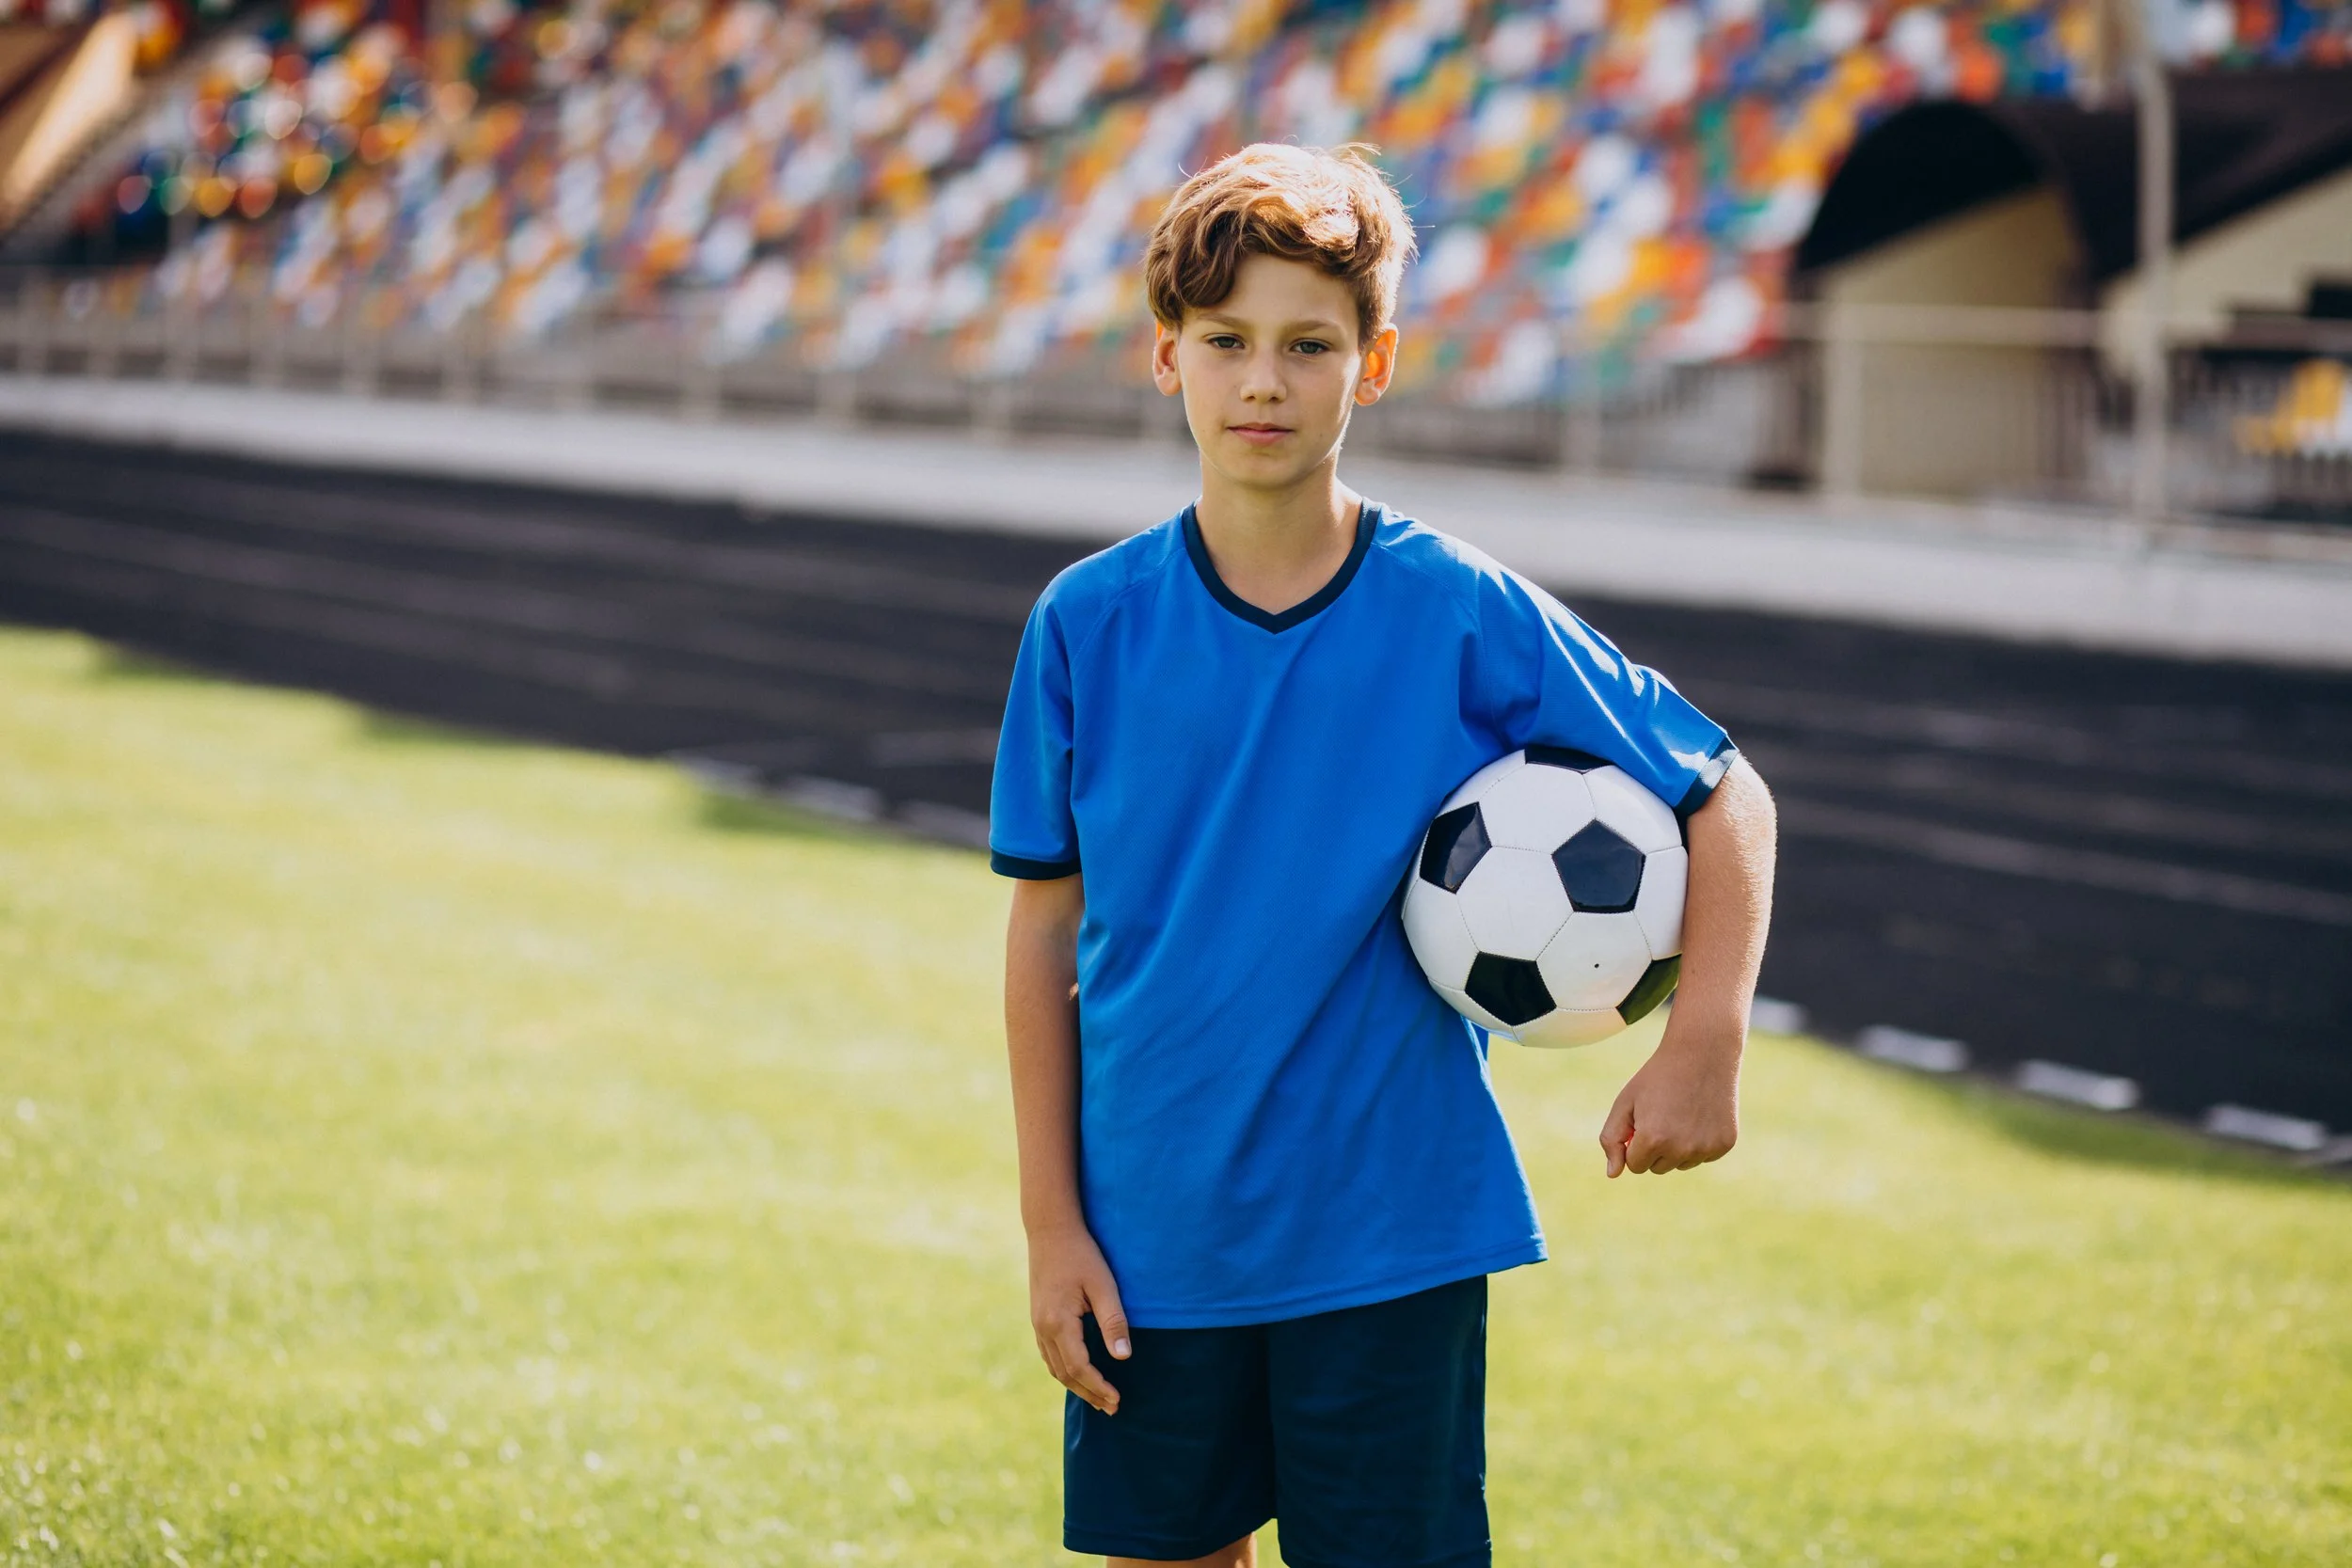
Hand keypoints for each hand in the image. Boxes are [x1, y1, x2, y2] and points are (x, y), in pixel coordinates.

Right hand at [1027, 1222, 1130, 1413]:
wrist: (1050, 1230)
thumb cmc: (1081, 1254)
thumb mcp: (1103, 1286)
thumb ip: (1113, 1322)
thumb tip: (1123, 1357)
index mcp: (1058, 1323)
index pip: (1079, 1367)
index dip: (1098, 1387)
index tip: (1117, 1400)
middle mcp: (1043, 1328)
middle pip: (1065, 1374)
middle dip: (1089, 1393)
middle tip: (1112, 1408)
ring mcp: (1037, 1324)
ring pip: (1054, 1367)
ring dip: (1076, 1385)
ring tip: (1098, 1399)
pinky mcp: (1038, 1318)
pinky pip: (1049, 1355)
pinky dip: (1064, 1370)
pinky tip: (1078, 1373)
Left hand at [1598, 1015, 1741, 1177]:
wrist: (1701, 1053)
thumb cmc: (1657, 1077)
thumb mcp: (1625, 1102)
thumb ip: (1611, 1140)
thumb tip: (1612, 1174)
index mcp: (1652, 1139)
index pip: (1635, 1165)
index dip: (1635, 1142)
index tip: (1643, 1119)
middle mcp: (1681, 1149)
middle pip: (1658, 1168)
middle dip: (1655, 1147)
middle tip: (1663, 1113)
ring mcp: (1706, 1148)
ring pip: (1681, 1164)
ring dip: (1677, 1147)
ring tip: (1681, 1113)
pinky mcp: (1725, 1144)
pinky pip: (1703, 1156)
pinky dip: (1699, 1142)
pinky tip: (1699, 1115)